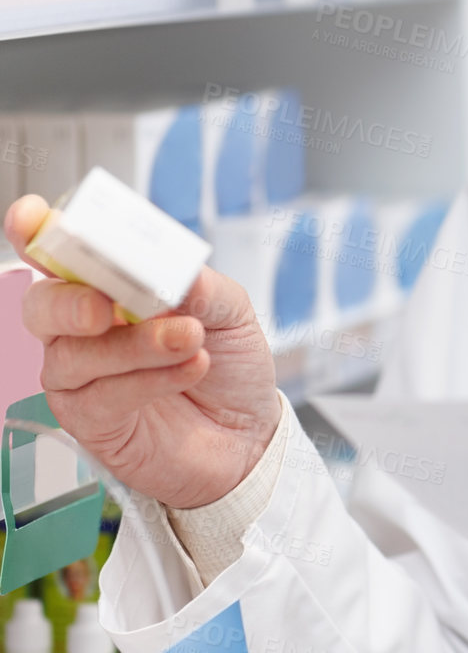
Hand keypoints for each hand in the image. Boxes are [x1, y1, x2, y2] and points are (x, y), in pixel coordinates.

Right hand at [6, 195, 281, 509]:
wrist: (250, 433)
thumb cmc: (230, 364)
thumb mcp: (230, 311)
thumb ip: (201, 287)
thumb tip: (176, 274)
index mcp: (107, 285)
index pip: (57, 253)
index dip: (35, 233)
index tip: (32, 219)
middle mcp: (82, 328)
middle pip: (43, 305)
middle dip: (70, 302)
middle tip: (107, 306)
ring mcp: (81, 377)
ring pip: (76, 355)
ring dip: (136, 345)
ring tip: (190, 339)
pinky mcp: (91, 421)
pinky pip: (101, 397)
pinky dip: (148, 380)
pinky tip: (188, 369)